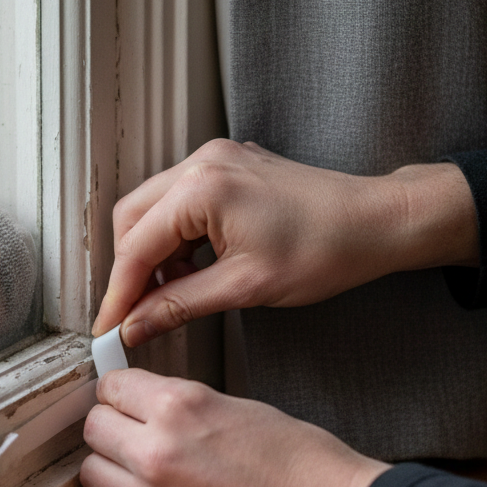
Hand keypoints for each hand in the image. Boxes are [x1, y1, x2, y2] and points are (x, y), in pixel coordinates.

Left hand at [80, 368, 389, 486]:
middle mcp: (156, 453)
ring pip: (95, 475)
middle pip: (93, 429)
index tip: (126, 397)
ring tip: (145, 467)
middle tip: (132, 429)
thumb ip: (182, 407)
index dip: (120, 391)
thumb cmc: (301, 464)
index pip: (110, 388)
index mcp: (179, 407)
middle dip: (111, 425)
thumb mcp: (237, 408)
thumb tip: (146, 407)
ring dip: (114, 467)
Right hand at [91, 139, 477, 346]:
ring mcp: (216, 158)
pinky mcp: (229, 166)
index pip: (136, 246)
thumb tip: (138, 324)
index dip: (119, 293)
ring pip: (155, 208)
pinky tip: (194, 268)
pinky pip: (182, 200)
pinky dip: (178, 236)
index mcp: (203, 187)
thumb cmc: (326, 249)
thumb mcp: (245, 287)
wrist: (375, 222)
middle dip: (131, 269)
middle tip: (137, 313)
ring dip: (154, 252)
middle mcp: (203, 162)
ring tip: (173, 294)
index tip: (110, 327)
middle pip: (134, 218)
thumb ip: (180, 304)